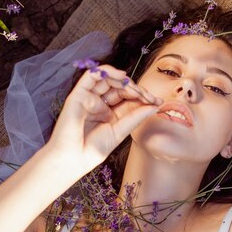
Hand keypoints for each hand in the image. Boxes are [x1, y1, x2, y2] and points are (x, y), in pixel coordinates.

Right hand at [45, 65, 161, 174]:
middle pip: (120, 88)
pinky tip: (122, 77)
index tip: (158, 101)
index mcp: (110, 114)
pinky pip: (92, 75)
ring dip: (125, 81)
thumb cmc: (92, 151)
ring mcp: (89, 98)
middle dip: (136, 90)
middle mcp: (100, 103)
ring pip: (108, 79)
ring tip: (137, 90)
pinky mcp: (79, 94)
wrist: (72, 159)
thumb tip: (155, 105)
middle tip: (149, 97)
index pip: (128, 99)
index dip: (143, 97)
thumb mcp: (120, 131)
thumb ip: (136, 117)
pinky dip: (107, 71)